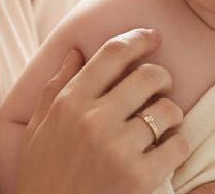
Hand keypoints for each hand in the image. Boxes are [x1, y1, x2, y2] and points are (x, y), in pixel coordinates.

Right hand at [14, 29, 188, 193]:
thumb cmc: (41, 177)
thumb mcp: (35, 130)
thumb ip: (55, 88)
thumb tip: (76, 51)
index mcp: (68, 104)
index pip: (112, 53)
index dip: (139, 38)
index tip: (153, 37)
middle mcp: (93, 120)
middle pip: (148, 75)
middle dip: (162, 76)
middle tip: (162, 86)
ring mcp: (117, 149)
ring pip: (168, 109)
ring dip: (171, 113)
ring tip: (163, 124)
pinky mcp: (139, 177)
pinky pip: (178, 145)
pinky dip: (178, 145)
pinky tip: (166, 151)